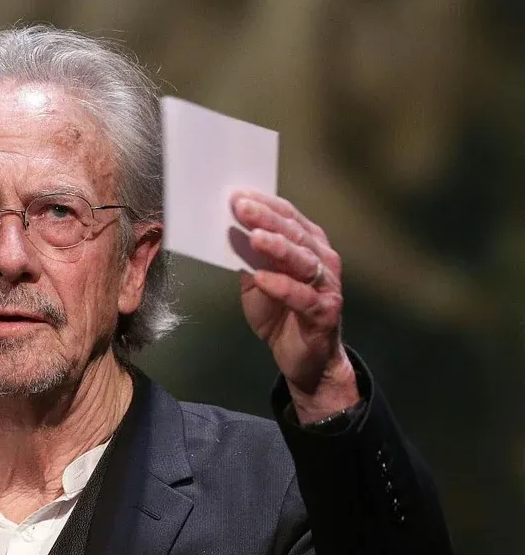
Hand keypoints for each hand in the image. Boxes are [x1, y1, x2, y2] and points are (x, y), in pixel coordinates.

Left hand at [230, 190, 359, 422]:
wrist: (303, 360)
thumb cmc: (281, 316)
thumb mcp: (257, 283)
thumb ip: (249, 259)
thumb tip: (228, 233)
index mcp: (308, 246)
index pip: (288, 217)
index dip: (265, 204)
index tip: (237, 194)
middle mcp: (322, 261)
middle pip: (294, 233)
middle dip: (266, 218)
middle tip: (240, 206)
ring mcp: (327, 286)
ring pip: (302, 260)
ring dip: (277, 246)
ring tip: (253, 236)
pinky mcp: (325, 312)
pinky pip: (302, 297)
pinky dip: (281, 286)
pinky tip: (262, 279)